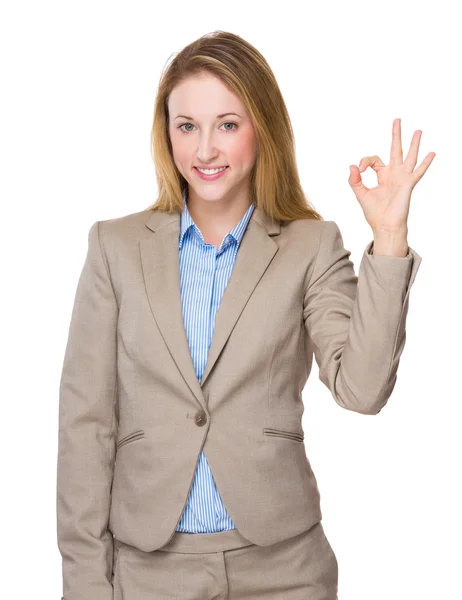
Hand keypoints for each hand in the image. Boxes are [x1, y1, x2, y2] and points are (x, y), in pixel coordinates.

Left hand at [348, 118, 435, 234]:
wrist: (384, 226)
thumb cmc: (374, 213)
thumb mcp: (361, 194)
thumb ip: (355, 181)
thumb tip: (352, 166)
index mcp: (382, 176)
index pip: (374, 160)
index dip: (364, 162)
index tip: (359, 170)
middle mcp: (394, 174)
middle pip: (395, 150)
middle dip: (396, 135)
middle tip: (397, 120)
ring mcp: (402, 178)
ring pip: (409, 157)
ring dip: (413, 144)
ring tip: (418, 130)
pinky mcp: (408, 184)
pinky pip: (418, 172)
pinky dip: (425, 163)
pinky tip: (431, 153)